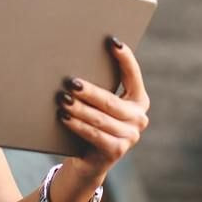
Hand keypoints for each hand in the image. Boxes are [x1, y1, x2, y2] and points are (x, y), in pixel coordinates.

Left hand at [56, 37, 149, 175]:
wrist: (88, 160)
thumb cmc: (91, 122)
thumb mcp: (98, 104)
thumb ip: (99, 87)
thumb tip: (76, 63)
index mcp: (139, 100)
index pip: (133, 75)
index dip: (124, 58)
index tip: (111, 41)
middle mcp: (139, 118)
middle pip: (110, 101)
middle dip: (88, 91)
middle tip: (70, 82)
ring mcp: (130, 136)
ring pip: (100, 119)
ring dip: (79, 109)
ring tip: (62, 99)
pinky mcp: (117, 151)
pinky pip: (94, 135)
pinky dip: (77, 125)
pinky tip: (64, 117)